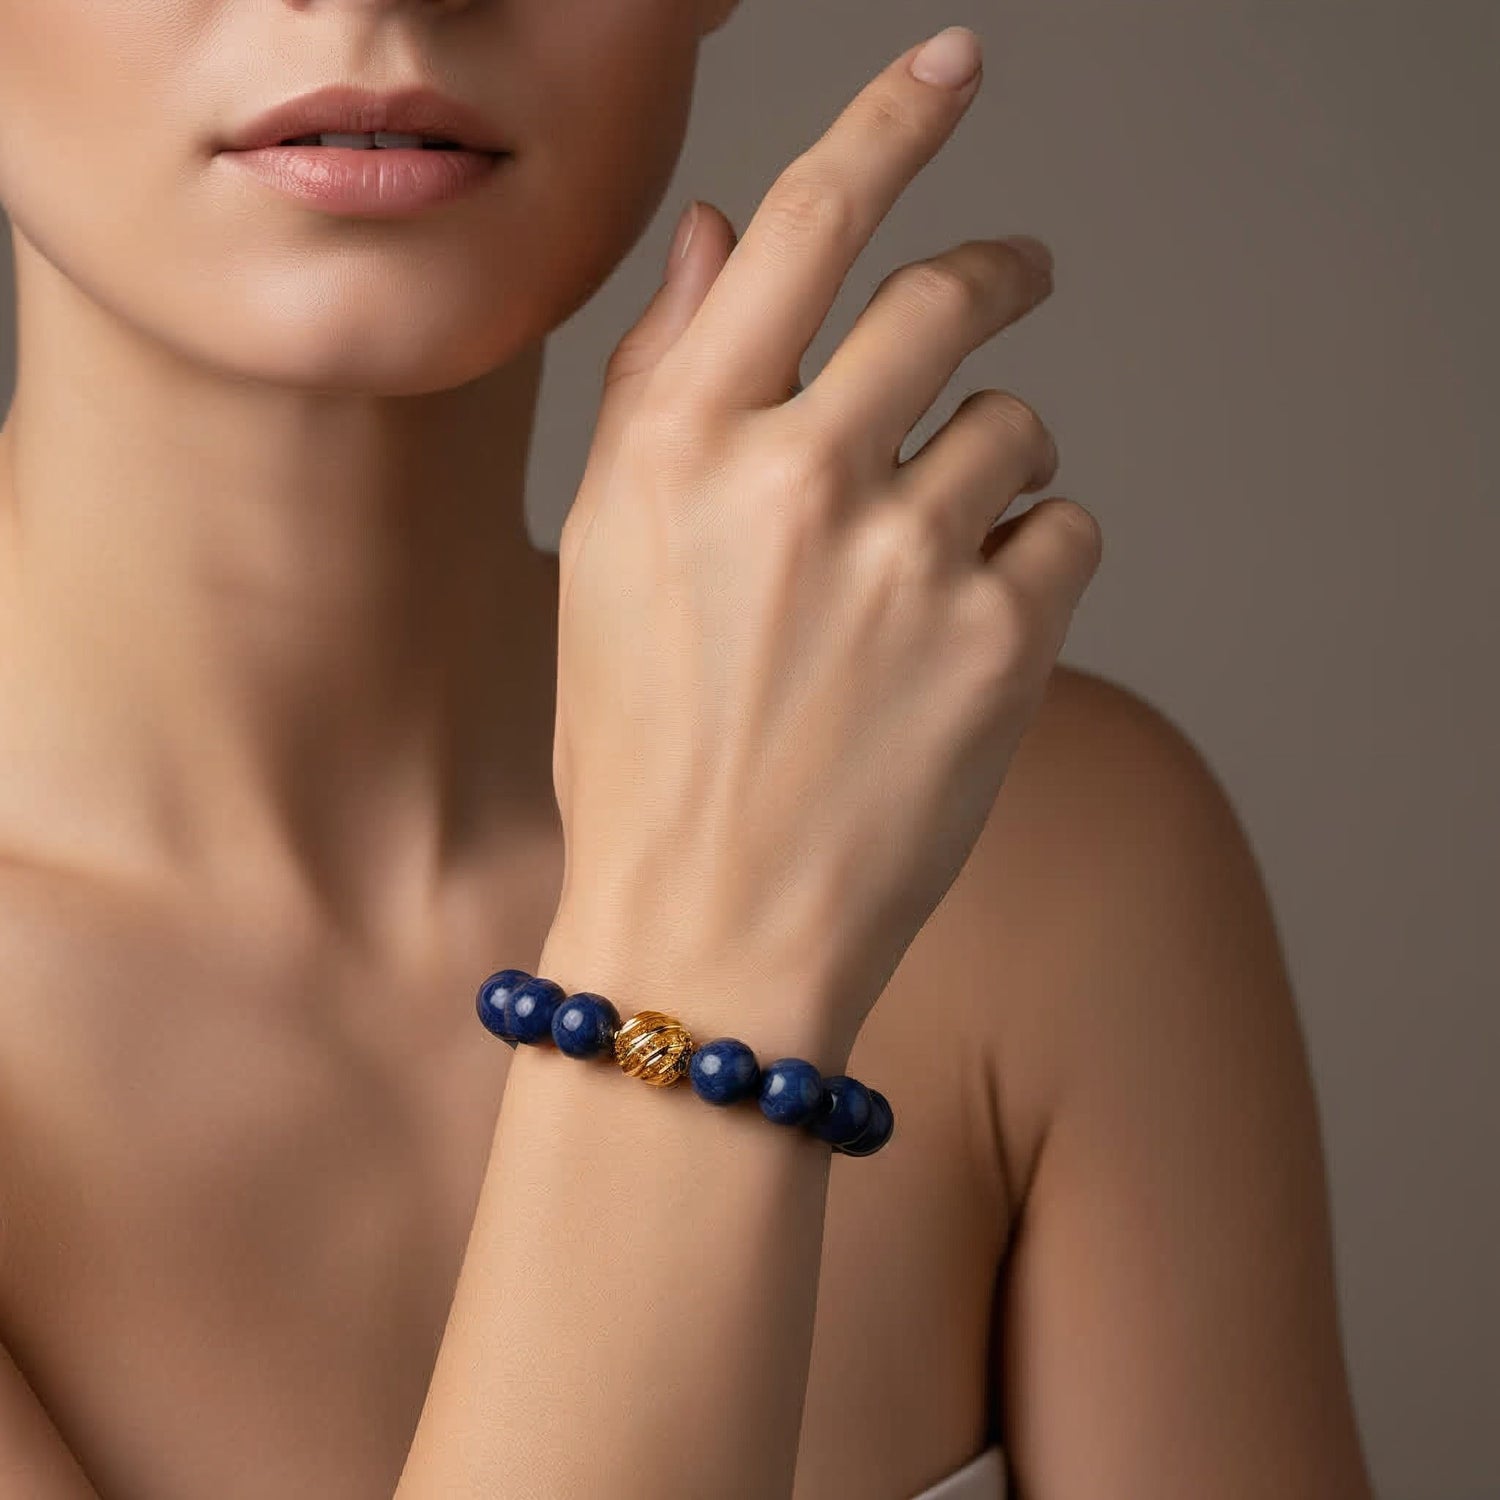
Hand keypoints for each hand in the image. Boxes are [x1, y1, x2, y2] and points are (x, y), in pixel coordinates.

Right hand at [542, 27, 1101, 1054]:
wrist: (710, 927)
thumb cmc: (645, 745)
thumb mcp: (609, 555)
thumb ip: (665, 380)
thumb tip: (730, 231)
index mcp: (681, 448)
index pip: (805, 229)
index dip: (890, 126)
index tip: (953, 69)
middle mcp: (794, 481)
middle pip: (945, 300)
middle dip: (996, 277)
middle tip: (1018, 281)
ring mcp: (905, 563)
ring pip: (1019, 427)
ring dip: (998, 462)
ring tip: (939, 553)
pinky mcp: (998, 647)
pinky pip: (1067, 534)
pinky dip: (1036, 559)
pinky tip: (970, 629)